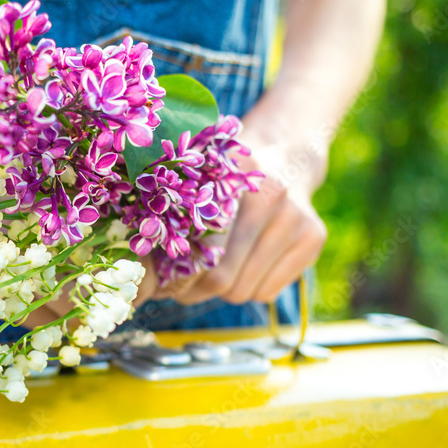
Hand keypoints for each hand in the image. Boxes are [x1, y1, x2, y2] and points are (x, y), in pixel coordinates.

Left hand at [152, 121, 328, 305]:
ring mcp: (298, 218)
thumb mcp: (195, 179)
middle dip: (193, 290)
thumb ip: (165, 212)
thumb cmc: (224, 177)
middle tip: (179, 286)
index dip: (172, 273)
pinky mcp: (315, 237)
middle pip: (221, 278)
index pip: (197, 250)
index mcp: (232, 177)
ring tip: (213, 273)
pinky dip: (250, 288)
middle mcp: (272, 195)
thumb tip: (132, 272)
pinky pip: (267, 293)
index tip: (156, 282)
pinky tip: (247, 266)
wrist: (285, 155)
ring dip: (222, 292)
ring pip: (244, 291)